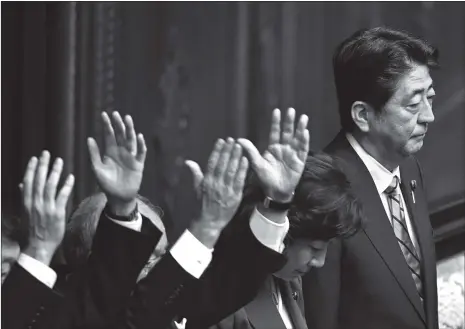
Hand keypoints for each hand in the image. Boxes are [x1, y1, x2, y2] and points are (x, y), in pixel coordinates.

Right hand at [20, 151, 74, 265]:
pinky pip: (63, 196)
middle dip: (43, 165)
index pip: (28, 182)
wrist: (38, 247)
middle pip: (39, 180)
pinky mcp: (57, 213)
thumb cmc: (31, 231)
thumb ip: (25, 198)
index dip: (31, 169)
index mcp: (26, 203)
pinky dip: (67, 186)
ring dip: (55, 172)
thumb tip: (22, 185)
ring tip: (59, 161)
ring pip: (51, 185)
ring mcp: (47, 207)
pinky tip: (71, 177)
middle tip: (47, 153)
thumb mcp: (24, 213)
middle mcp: (35, 203)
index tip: (35, 158)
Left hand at [87, 111, 146, 214]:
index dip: (107, 125)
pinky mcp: (138, 164)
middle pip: (120, 134)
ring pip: (131, 140)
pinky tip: (139, 137)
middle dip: (118, 124)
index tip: (104, 114)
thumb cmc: (106, 184)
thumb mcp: (97, 169)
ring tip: (127, 119)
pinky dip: (141, 145)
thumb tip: (89, 138)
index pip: (109, 135)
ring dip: (130, 130)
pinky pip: (141, 153)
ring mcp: (130, 157)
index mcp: (110, 152)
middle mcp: (121, 152)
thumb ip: (94, 154)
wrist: (118, 197)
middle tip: (116, 114)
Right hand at [185, 138, 248, 248]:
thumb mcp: (197, 188)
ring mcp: (226, 190)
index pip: (212, 162)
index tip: (221, 141)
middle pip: (222, 164)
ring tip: (239, 146)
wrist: (209, 221)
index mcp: (207, 181)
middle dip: (227, 151)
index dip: (217, 151)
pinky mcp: (235, 196)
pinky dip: (242, 170)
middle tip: (232, 140)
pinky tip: (245, 160)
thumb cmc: (202, 204)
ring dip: (235, 157)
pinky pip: (239, 181)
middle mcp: (216, 184)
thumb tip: (188, 161)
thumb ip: (195, 174)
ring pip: (231, 170)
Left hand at [238, 108, 308, 201]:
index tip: (276, 111)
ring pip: (297, 138)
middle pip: (287, 132)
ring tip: (303, 117)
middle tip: (290, 110)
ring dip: (300, 128)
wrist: (276, 191)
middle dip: (289, 121)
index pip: (275, 132)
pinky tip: (305, 132)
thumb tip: (239, 139)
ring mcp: (293, 154)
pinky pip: (303, 149)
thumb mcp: (257, 164)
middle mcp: (284, 149)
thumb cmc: (266, 178)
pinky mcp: (300, 161)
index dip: (276, 122)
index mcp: (273, 148)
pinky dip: (304, 141)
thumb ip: (250, 151)